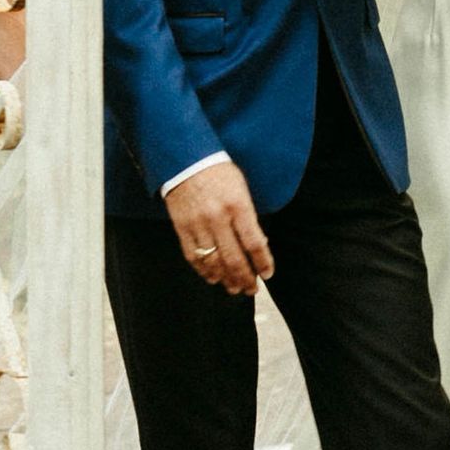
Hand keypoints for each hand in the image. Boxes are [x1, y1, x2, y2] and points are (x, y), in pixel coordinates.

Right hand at [166, 159, 271, 295]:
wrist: (186, 160)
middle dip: (245, 278)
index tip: (268, 273)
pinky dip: (204, 271)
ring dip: (226, 279)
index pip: (254, 242)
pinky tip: (213, 278)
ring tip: (235, 288)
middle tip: (252, 289)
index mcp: (238, 205)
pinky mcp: (181, 228)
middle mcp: (218, 217)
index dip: (263, 262)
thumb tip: (257, 245)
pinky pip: (193, 257)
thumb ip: (249, 217)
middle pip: (234, 258)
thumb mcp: (241, 189)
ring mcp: (198, 224)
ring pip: (214, 262)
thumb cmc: (219, 172)